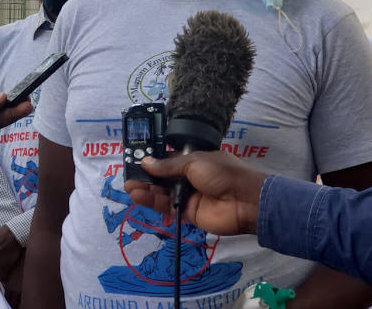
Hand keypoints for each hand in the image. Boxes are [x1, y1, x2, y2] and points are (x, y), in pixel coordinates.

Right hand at [123, 151, 267, 235]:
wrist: (244, 201)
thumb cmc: (221, 173)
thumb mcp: (193, 162)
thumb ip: (168, 166)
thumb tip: (146, 162)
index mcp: (192, 160)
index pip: (167, 160)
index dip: (152, 160)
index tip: (134, 159)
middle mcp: (188, 177)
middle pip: (162, 177)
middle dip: (145, 176)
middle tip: (127, 175)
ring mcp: (187, 195)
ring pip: (162, 192)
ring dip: (145, 189)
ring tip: (128, 186)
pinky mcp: (186, 213)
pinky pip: (167, 207)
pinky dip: (152, 202)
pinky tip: (138, 196)